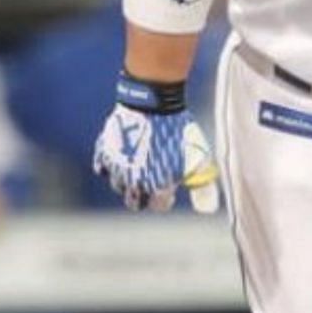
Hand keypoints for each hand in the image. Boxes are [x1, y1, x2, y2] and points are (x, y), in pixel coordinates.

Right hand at [92, 84, 220, 213]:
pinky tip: (123, 159)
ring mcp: (117, 168)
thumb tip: (208, 210)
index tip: (169, 188)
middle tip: (151, 181)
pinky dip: (112, 167)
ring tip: (140, 166)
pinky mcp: (104, 152)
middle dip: (144, 196)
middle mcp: (134, 182)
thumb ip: (203, 187)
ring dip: (128, 181)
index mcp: (157, 187)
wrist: (154, 103)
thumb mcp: (199, 159)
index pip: (159, 206)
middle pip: (134, 202)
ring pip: (118, 186)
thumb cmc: (179, 131)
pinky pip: (103, 169)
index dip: (166, 198)